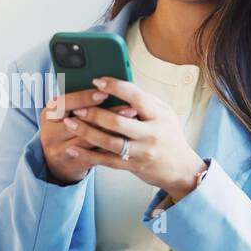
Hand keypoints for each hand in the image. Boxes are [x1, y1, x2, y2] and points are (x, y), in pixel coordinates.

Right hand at [39, 88, 137, 183]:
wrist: (55, 159)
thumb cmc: (63, 128)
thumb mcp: (63, 111)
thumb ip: (79, 101)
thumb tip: (106, 86)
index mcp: (48, 114)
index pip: (65, 103)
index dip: (85, 98)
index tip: (104, 92)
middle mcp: (51, 133)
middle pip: (80, 122)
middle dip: (107, 114)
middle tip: (129, 107)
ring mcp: (61, 150)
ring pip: (91, 139)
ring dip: (114, 129)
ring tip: (132, 120)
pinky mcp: (73, 163)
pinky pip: (96, 154)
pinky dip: (113, 144)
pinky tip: (127, 136)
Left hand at [63, 77, 207, 199]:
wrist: (181, 169)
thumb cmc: (170, 136)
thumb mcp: (165, 113)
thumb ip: (145, 101)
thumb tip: (119, 86)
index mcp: (159, 115)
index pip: (136, 97)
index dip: (115, 87)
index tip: (97, 81)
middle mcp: (151, 134)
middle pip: (118, 122)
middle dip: (94, 113)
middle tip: (77, 107)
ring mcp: (142, 152)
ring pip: (109, 142)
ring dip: (86, 132)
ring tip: (69, 123)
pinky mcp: (133, 166)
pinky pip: (106, 161)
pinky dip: (88, 155)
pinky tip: (73, 148)